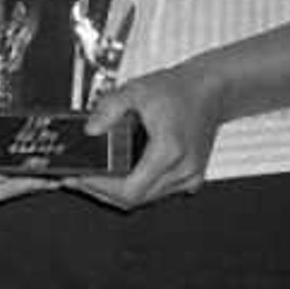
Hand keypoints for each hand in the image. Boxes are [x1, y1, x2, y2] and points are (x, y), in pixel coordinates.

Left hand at [73, 59, 222, 205]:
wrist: (211, 89)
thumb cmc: (178, 90)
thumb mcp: (135, 90)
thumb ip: (109, 108)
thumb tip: (91, 130)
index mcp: (169, 150)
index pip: (128, 189)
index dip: (99, 188)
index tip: (79, 179)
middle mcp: (183, 168)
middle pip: (134, 199)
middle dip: (102, 191)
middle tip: (79, 178)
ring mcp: (189, 175)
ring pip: (145, 199)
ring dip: (117, 191)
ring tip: (94, 176)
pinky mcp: (191, 177)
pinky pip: (158, 193)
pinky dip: (136, 188)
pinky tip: (119, 176)